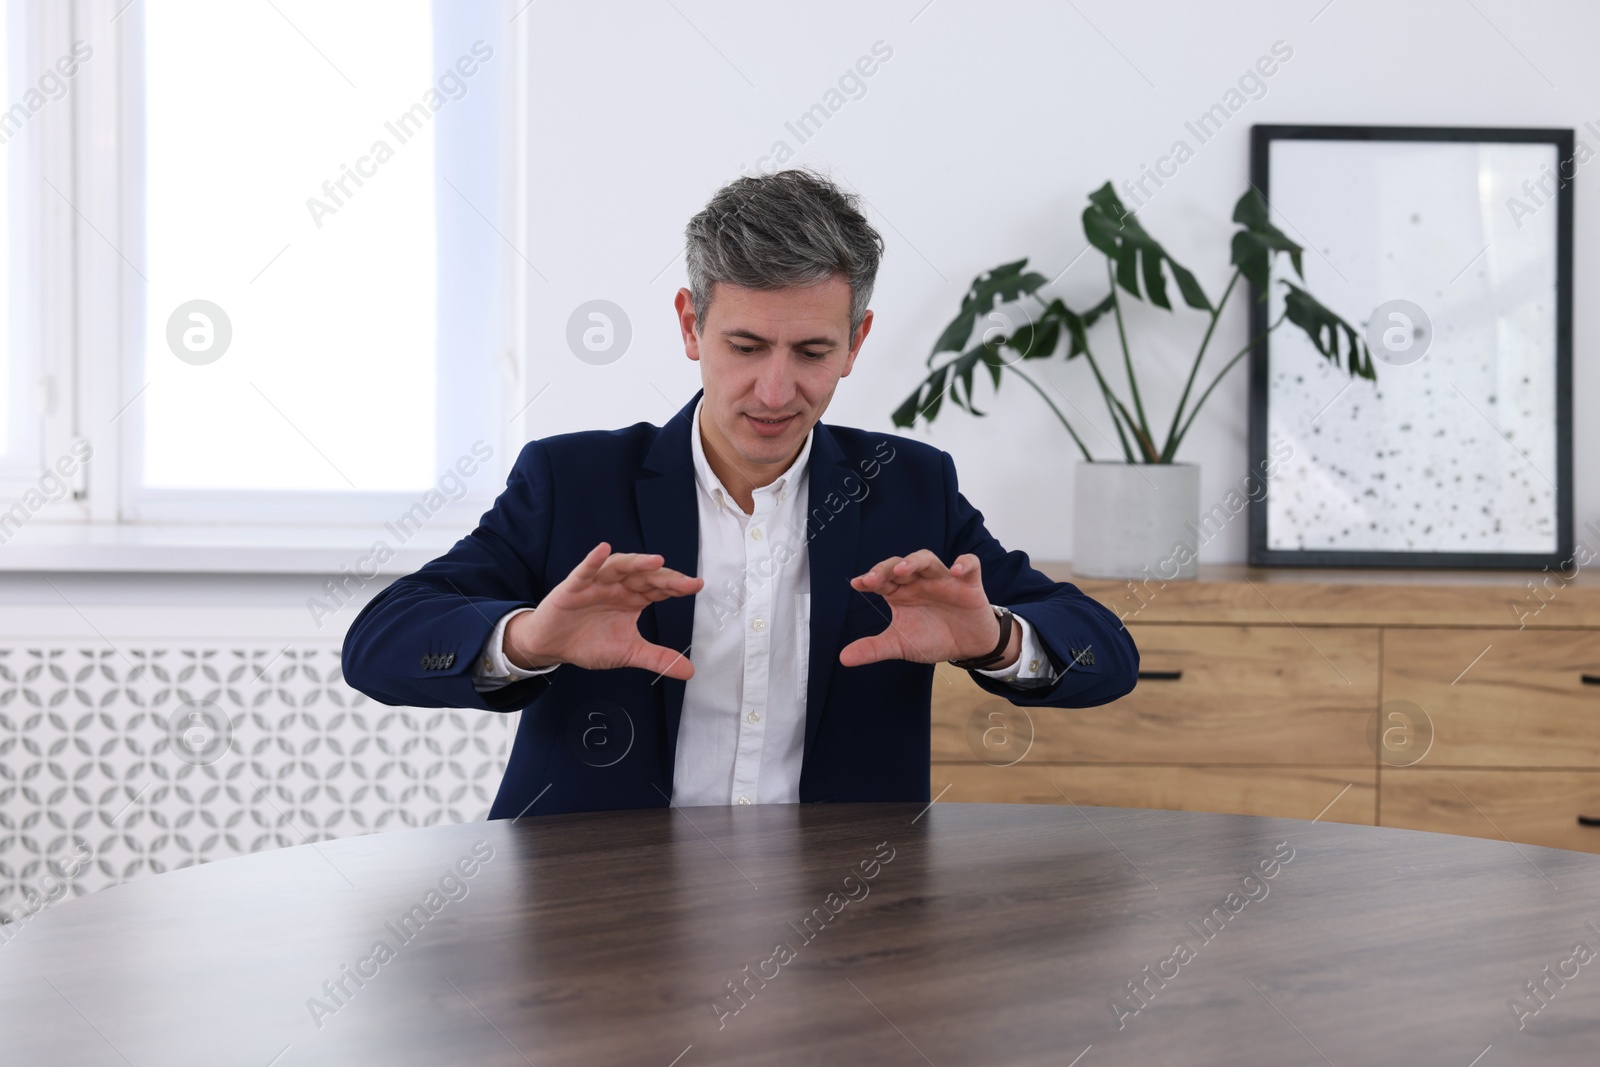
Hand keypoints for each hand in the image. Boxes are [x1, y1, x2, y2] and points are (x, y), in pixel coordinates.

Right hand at [504, 541, 704, 680]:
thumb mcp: (628, 653)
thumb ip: (657, 658)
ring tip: (655, 561)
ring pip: (618, 567)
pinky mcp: (573, 587)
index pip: (659, 588)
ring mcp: (596, 584)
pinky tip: (602, 549)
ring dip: (636, 563)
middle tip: (684, 582)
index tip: (696, 585)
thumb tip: (689, 671)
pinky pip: (584, 571)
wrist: (552, 646)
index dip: (677, 586)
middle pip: (644, 576)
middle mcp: (618, 587)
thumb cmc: (588, 642)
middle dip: (664, 577)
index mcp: (633, 599)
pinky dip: (593, 560)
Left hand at [838, 550, 1013, 667]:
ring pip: (927, 559)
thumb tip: (843, 658)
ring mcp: (943, 580)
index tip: (857, 584)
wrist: (968, 647)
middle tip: (873, 580)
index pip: (881, 580)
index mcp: (900, 593)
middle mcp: (919, 581)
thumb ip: (873, 649)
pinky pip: (969, 564)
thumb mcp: (901, 646)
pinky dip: (964, 563)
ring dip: (914, 562)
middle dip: (885, 569)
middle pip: (900, 565)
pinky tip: (956, 570)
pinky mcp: (968, 583)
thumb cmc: (933, 638)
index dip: (869, 579)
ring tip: (904, 570)